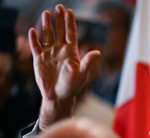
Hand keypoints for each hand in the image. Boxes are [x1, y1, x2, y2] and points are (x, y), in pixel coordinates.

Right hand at [28, 4, 99, 129]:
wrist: (59, 96)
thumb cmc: (73, 86)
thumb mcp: (82, 74)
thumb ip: (88, 62)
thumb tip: (98, 52)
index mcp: (72, 52)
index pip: (71, 34)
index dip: (70, 22)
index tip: (69, 11)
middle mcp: (60, 50)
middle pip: (60, 31)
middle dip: (59, 19)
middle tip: (58, 6)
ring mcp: (50, 53)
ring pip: (48, 35)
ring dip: (47, 25)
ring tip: (46, 13)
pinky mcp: (39, 59)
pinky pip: (36, 46)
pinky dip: (34, 39)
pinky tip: (32, 31)